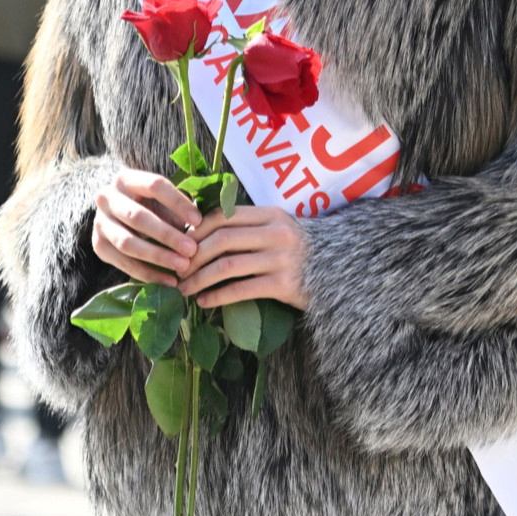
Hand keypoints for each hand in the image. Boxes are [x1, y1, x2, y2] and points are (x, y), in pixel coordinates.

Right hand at [91, 168, 201, 286]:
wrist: (118, 215)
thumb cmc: (152, 205)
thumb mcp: (163, 199)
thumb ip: (180, 208)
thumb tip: (204, 224)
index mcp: (126, 179)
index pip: (154, 186)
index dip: (178, 203)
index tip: (199, 220)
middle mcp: (106, 198)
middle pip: (137, 217)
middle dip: (167, 235)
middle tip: (192, 250)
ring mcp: (99, 223)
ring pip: (128, 242)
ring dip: (158, 257)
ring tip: (183, 267)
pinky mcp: (98, 246)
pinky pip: (124, 263)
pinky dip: (148, 274)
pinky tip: (170, 281)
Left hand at [178, 205, 309, 310]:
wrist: (339, 271)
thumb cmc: (298, 249)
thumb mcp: (276, 228)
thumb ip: (246, 226)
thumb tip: (198, 232)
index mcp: (270, 215)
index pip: (224, 216)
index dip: (197, 229)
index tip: (181, 243)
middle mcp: (276, 233)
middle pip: (221, 240)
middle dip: (193, 256)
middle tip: (177, 269)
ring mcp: (281, 259)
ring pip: (227, 266)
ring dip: (199, 278)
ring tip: (184, 289)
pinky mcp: (284, 285)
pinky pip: (241, 289)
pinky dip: (217, 296)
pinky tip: (204, 301)